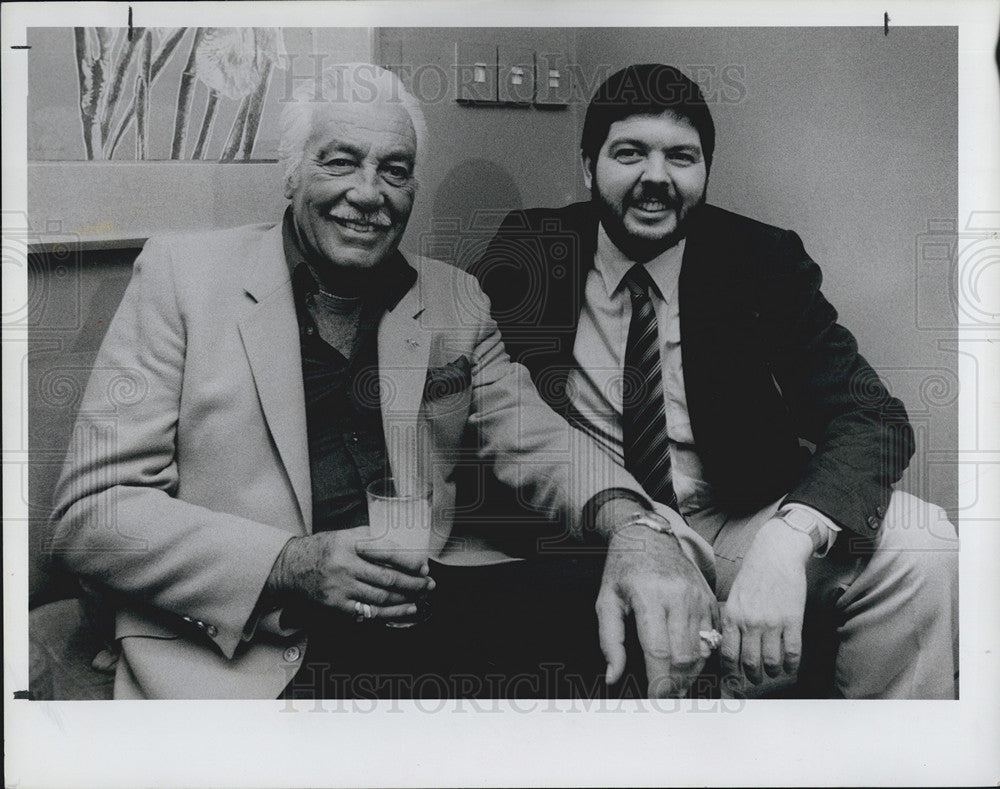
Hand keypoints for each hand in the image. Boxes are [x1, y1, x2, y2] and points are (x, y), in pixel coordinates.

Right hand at [267, 526, 433, 621]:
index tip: (424, 566)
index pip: (387, 552)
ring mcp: (340, 588)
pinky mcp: (336, 605)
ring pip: (381, 598)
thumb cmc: (323, 549)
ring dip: (405, 600)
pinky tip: (404, 611)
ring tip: (420, 598)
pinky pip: (368, 612)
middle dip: (413, 584)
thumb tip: (405, 550)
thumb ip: (372, 539)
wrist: (290, 567)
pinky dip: (389, 613)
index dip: (410, 561)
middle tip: (429, 585)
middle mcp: (345, 565)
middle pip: (388, 579)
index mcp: (350, 543)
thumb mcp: (345, 535)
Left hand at [597, 518, 718, 697]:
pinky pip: (712, 638)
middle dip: (674, 683)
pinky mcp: (710, 599)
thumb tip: (613, 677)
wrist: (651, 537)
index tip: (652, 698)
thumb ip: (609, 641)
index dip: (657, 681)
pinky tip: (688, 664)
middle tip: (663, 696)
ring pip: (701, 651)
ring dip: (689, 675)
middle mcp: (678, 596)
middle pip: (683, 656)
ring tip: (674, 685)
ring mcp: (698, 597)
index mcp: (649, 596)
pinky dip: (702, 657)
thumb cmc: (624, 569)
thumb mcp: (606, 601)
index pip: (658, 651)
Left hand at [720, 518, 811, 684]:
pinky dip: (790, 665)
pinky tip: (789, 665)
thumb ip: (731, 620)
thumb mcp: (734, 596)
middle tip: (755, 679)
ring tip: (772, 671)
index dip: (730, 675)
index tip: (733, 683)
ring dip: (772, 672)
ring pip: (771, 662)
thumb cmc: (753, 574)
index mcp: (732, 616)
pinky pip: (792, 653)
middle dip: (752, 677)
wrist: (775, 553)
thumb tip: (728, 645)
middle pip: (749, 663)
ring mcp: (772, 622)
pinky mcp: (792, 620)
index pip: (727, 655)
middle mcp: (750, 622)